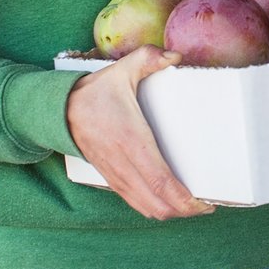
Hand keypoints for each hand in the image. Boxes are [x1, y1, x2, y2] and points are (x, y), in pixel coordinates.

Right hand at [64, 47, 212, 220]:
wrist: (60, 110)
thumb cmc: (95, 91)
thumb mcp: (122, 70)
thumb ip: (148, 59)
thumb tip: (176, 56)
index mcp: (131, 141)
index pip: (162, 182)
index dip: (186, 199)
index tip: (207, 203)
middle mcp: (124, 164)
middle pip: (159, 204)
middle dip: (186, 210)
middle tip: (209, 204)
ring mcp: (116, 175)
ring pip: (147, 208)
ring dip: (172, 212)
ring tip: (194, 205)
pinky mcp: (111, 179)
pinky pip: (136, 203)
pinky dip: (156, 208)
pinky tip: (171, 202)